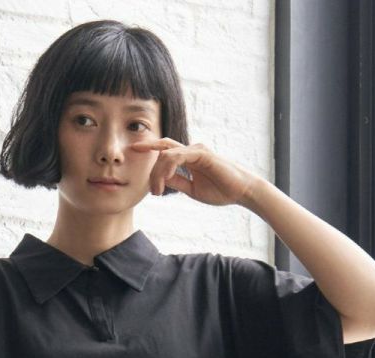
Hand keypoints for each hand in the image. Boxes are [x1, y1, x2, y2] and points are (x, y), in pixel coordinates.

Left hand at [128, 137, 258, 206]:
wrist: (241, 191)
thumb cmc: (220, 190)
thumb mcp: (192, 189)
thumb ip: (177, 182)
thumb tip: (161, 181)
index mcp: (188, 158)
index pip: (165, 149)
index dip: (149, 148)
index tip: (133, 151)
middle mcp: (191, 150)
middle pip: (162, 149)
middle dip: (147, 155)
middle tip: (145, 180)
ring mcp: (196, 150)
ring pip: (167, 154)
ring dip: (158, 173)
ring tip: (157, 192)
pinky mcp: (202, 154)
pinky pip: (178, 156)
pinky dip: (168, 167)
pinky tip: (165, 180)